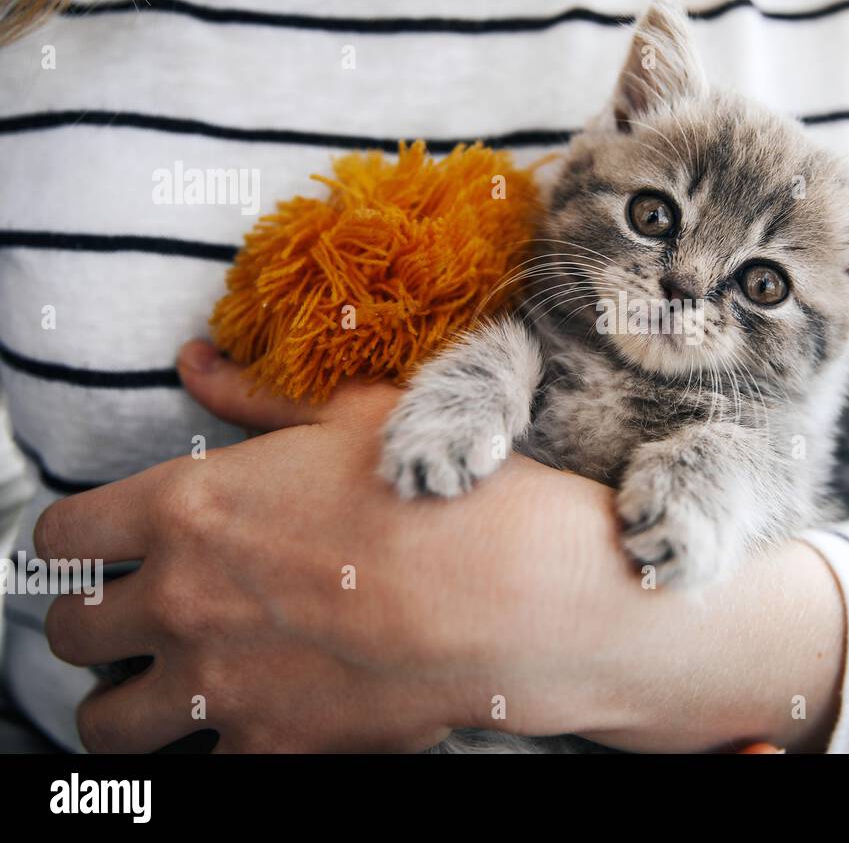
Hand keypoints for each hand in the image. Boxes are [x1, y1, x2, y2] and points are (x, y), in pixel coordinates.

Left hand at [37, 340, 843, 751]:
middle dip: (97, 624)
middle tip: (139, 617)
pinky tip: (251, 715)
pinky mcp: (265, 748)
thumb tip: (198, 363)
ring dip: (128, 702)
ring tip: (169, 687)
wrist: (507, 595)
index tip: (102, 548)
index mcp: (186, 507)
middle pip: (72, 631)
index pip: (62, 535)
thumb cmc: (437, 492)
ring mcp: (215, 686)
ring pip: (105, 721)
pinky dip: (213, 744)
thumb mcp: (355, 417)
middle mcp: (179, 600)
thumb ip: (259, 398)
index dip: (78, 541)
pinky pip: (197, 765)